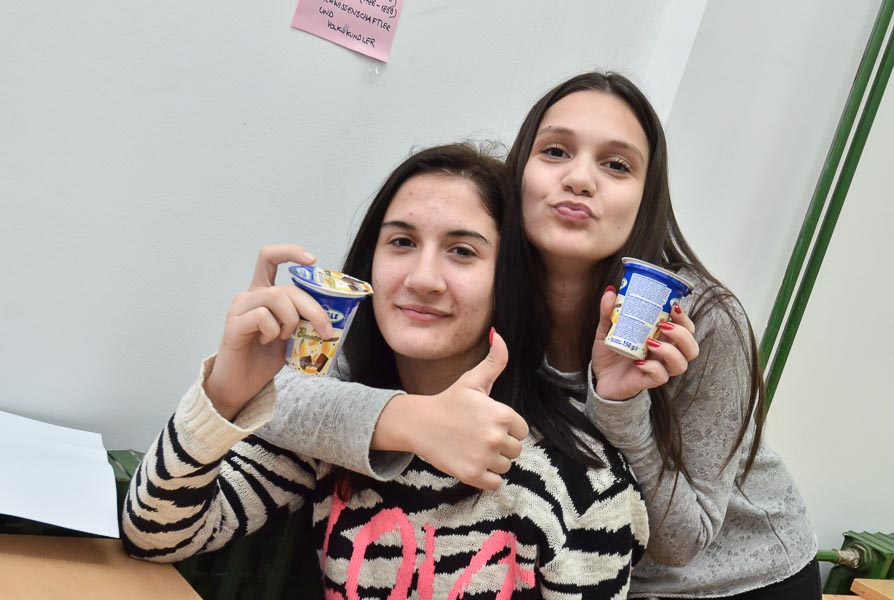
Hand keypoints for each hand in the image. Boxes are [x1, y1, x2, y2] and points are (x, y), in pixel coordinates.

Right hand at [204, 244, 334, 419]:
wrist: (241, 385)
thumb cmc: (264, 358)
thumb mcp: (291, 335)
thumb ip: (304, 319)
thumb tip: (333, 316)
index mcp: (263, 293)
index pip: (270, 258)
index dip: (290, 252)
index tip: (312, 259)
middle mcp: (249, 296)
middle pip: (286, 287)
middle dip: (312, 308)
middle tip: (325, 330)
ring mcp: (239, 309)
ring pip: (276, 297)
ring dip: (291, 319)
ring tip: (286, 337)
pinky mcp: (233, 325)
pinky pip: (262, 316)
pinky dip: (273, 331)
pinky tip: (267, 342)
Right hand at [373, 331, 528, 489]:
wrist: (420, 424)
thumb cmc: (449, 401)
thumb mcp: (472, 380)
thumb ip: (493, 361)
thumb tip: (499, 335)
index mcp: (501, 414)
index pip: (521, 430)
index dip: (506, 427)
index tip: (487, 423)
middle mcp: (496, 437)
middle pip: (515, 449)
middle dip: (501, 444)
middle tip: (478, 436)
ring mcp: (484, 458)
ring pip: (506, 466)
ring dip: (493, 461)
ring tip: (473, 448)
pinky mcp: (473, 475)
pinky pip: (495, 482)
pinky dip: (486, 477)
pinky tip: (472, 462)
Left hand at [591, 288, 698, 400]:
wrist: (600, 377)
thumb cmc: (610, 353)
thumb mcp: (606, 330)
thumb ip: (608, 312)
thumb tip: (610, 291)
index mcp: (662, 338)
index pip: (685, 328)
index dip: (685, 318)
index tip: (674, 306)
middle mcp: (665, 353)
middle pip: (691, 346)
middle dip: (682, 334)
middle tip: (663, 325)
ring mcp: (659, 368)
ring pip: (681, 364)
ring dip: (670, 351)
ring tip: (651, 342)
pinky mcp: (649, 381)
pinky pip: (661, 377)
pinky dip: (653, 368)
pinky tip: (639, 363)